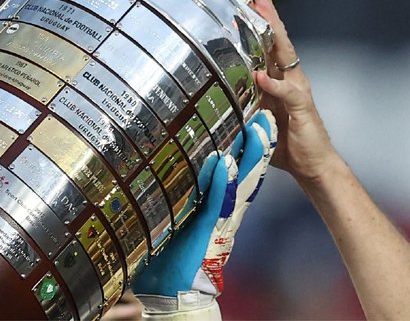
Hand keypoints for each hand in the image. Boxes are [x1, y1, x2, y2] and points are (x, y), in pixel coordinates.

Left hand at [133, 110, 276, 313]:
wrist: (171, 295)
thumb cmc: (165, 260)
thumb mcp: (166, 220)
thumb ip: (166, 196)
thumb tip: (145, 169)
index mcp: (213, 206)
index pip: (232, 170)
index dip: (242, 146)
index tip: (249, 120)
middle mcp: (221, 209)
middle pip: (244, 170)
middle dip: (255, 144)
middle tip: (263, 115)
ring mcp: (217, 219)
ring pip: (239, 182)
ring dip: (249, 156)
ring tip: (257, 129)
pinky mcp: (207, 231)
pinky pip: (218, 203)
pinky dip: (222, 183)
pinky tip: (226, 164)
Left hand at [249, 0, 339, 185]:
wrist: (313, 166)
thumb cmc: (284, 141)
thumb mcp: (256, 116)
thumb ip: (242, 100)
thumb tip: (216, 89)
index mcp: (279, 77)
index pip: (268, 41)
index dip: (259, 18)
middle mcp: (290, 77)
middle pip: (278, 38)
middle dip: (266, 12)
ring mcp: (297, 89)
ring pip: (285, 53)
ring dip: (272, 31)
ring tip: (261, 11)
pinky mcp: (302, 107)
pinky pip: (286, 91)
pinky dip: (273, 83)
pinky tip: (260, 75)